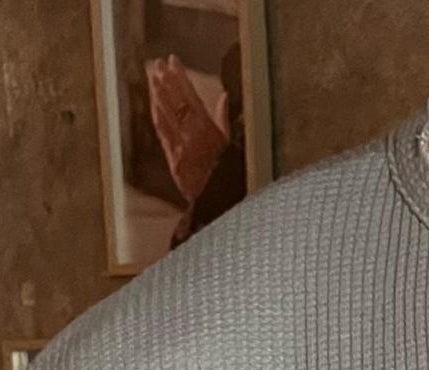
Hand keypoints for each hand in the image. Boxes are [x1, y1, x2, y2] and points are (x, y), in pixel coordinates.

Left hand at [146, 54, 228, 202]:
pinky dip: (156, 115)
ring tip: (152, 77)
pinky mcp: (172, 160)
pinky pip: (162, 133)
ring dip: (156, 94)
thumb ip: (225, 120)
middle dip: (163, 81)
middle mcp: (190, 138)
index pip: (189, 97)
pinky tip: (153, 103)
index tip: (173, 60)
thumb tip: (223, 97)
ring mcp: (179, 149)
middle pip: (173, 103)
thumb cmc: (231, 178)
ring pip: (164, 116)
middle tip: (155, 64)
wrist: (220, 206)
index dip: (179, 77)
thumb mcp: (233, 147)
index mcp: (207, 132)